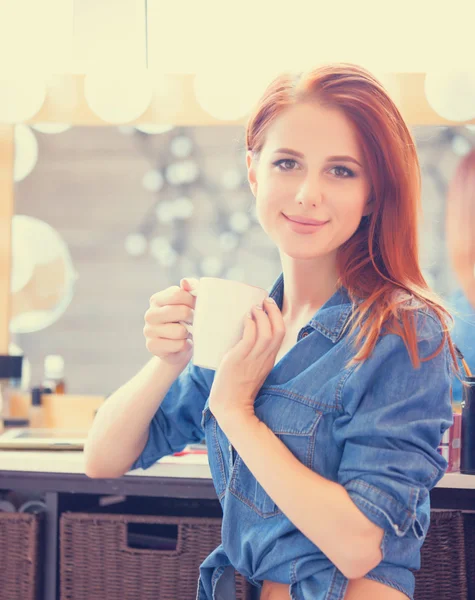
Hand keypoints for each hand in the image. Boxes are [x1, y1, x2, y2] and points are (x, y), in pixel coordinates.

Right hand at [143, 277, 198, 368]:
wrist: (177, 348)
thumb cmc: (184, 321)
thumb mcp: (189, 302)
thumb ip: (190, 288)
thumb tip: (185, 282)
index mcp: (157, 299)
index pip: (178, 294)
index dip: (192, 301)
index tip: (195, 307)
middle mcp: (150, 314)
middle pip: (182, 311)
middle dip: (192, 317)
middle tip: (192, 321)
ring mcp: (149, 331)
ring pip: (181, 331)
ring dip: (188, 333)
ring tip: (186, 333)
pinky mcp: (153, 346)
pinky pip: (179, 345)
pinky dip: (185, 345)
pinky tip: (182, 343)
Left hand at [209, 296, 284, 426]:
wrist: (231, 407)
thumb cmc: (236, 388)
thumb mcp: (251, 369)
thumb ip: (251, 354)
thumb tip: (241, 335)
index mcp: (269, 359)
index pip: (281, 334)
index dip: (278, 317)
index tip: (270, 306)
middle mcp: (265, 358)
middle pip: (279, 330)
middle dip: (274, 311)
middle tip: (265, 301)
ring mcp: (253, 359)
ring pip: (267, 332)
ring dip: (261, 316)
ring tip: (254, 308)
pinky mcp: (240, 359)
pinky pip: (250, 338)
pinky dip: (250, 325)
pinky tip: (246, 318)